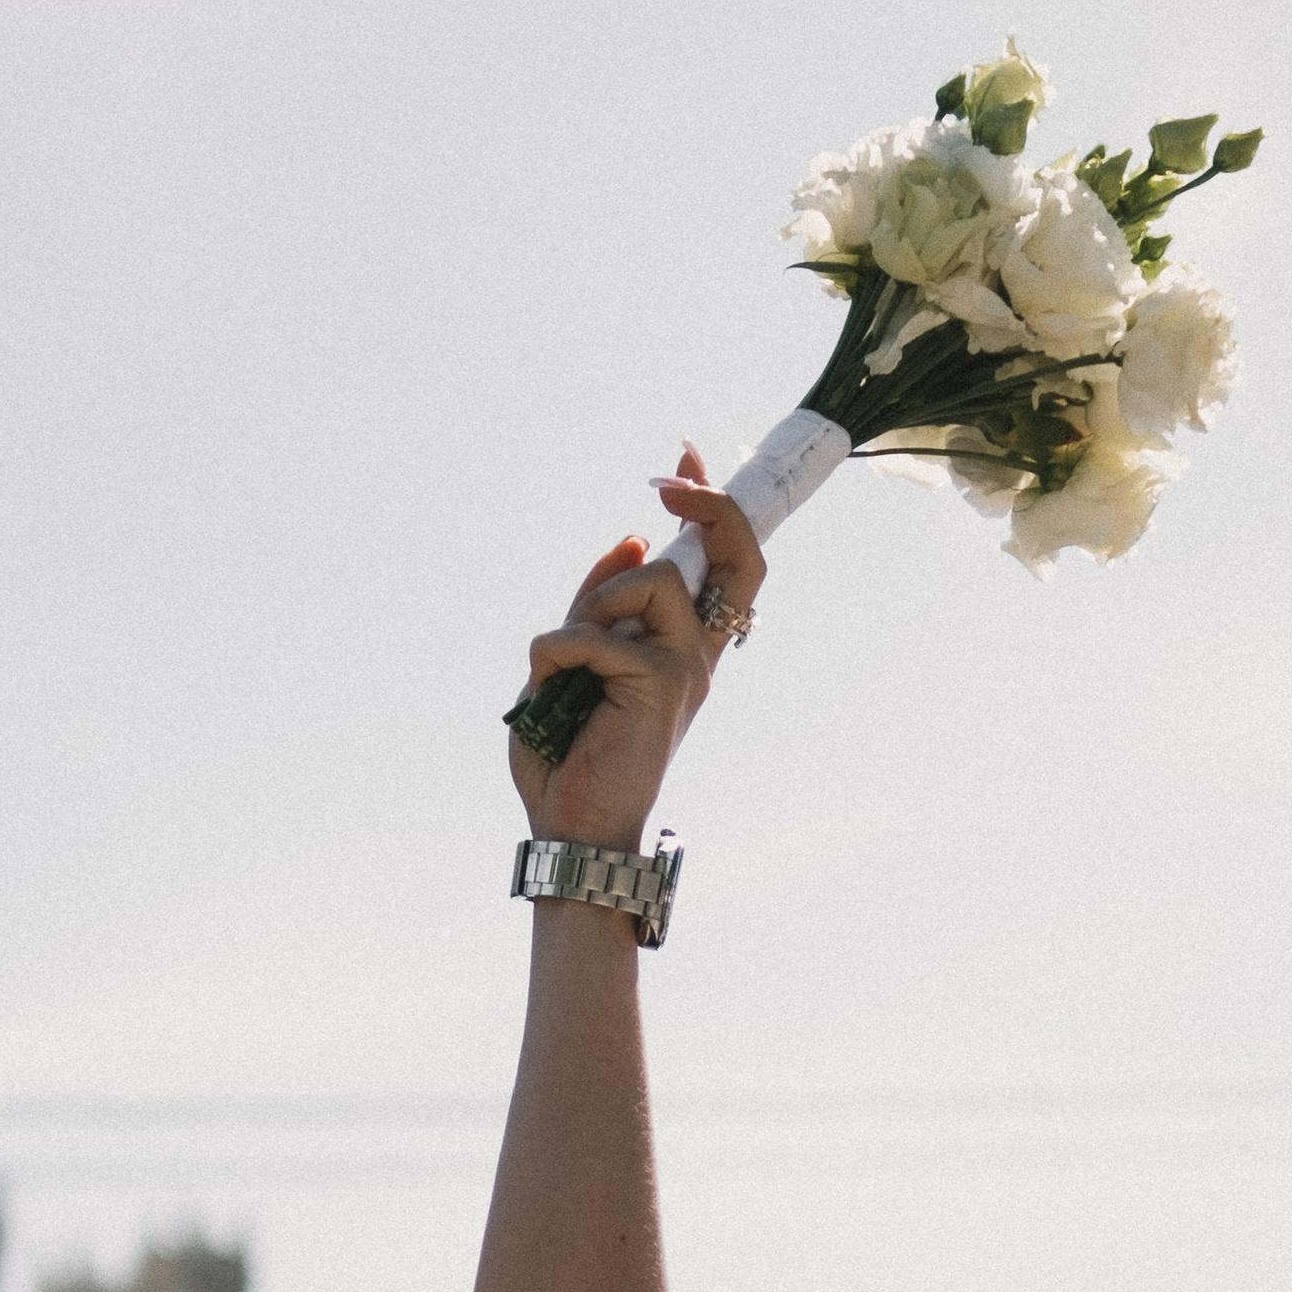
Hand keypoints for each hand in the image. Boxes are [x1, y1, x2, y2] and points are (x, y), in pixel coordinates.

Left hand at [507, 451, 765, 849]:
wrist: (570, 830)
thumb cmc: (566, 758)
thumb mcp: (569, 664)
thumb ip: (596, 608)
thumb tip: (629, 542)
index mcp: (679, 652)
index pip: (721, 568)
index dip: (712, 506)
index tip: (685, 460)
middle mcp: (695, 656)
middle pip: (736, 554)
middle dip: (708, 504)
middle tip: (668, 483)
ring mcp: (685, 668)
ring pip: (651, 578)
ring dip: (593, 606)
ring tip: (570, 665)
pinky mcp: (661, 683)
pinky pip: (593, 633)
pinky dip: (555, 656)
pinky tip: (555, 698)